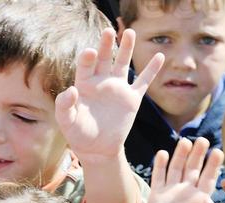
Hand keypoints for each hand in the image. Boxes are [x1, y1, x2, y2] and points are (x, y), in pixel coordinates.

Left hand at [55, 29, 161, 161]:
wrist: (97, 149)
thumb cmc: (78, 134)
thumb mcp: (67, 122)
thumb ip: (64, 106)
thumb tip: (72, 90)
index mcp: (84, 84)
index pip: (86, 66)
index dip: (87, 58)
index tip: (89, 53)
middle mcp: (101, 82)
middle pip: (104, 58)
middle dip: (106, 45)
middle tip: (108, 32)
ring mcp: (117, 88)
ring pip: (123, 63)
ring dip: (126, 48)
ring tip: (129, 32)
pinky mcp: (131, 99)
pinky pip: (143, 81)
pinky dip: (152, 70)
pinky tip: (159, 56)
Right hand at [140, 137, 224, 202]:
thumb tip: (211, 201)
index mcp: (201, 198)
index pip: (209, 177)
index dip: (213, 165)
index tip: (218, 152)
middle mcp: (187, 191)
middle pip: (193, 168)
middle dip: (198, 154)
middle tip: (203, 140)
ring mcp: (171, 191)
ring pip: (177, 168)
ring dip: (180, 155)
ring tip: (185, 142)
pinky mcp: (157, 195)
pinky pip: (159, 177)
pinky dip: (160, 165)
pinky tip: (162, 154)